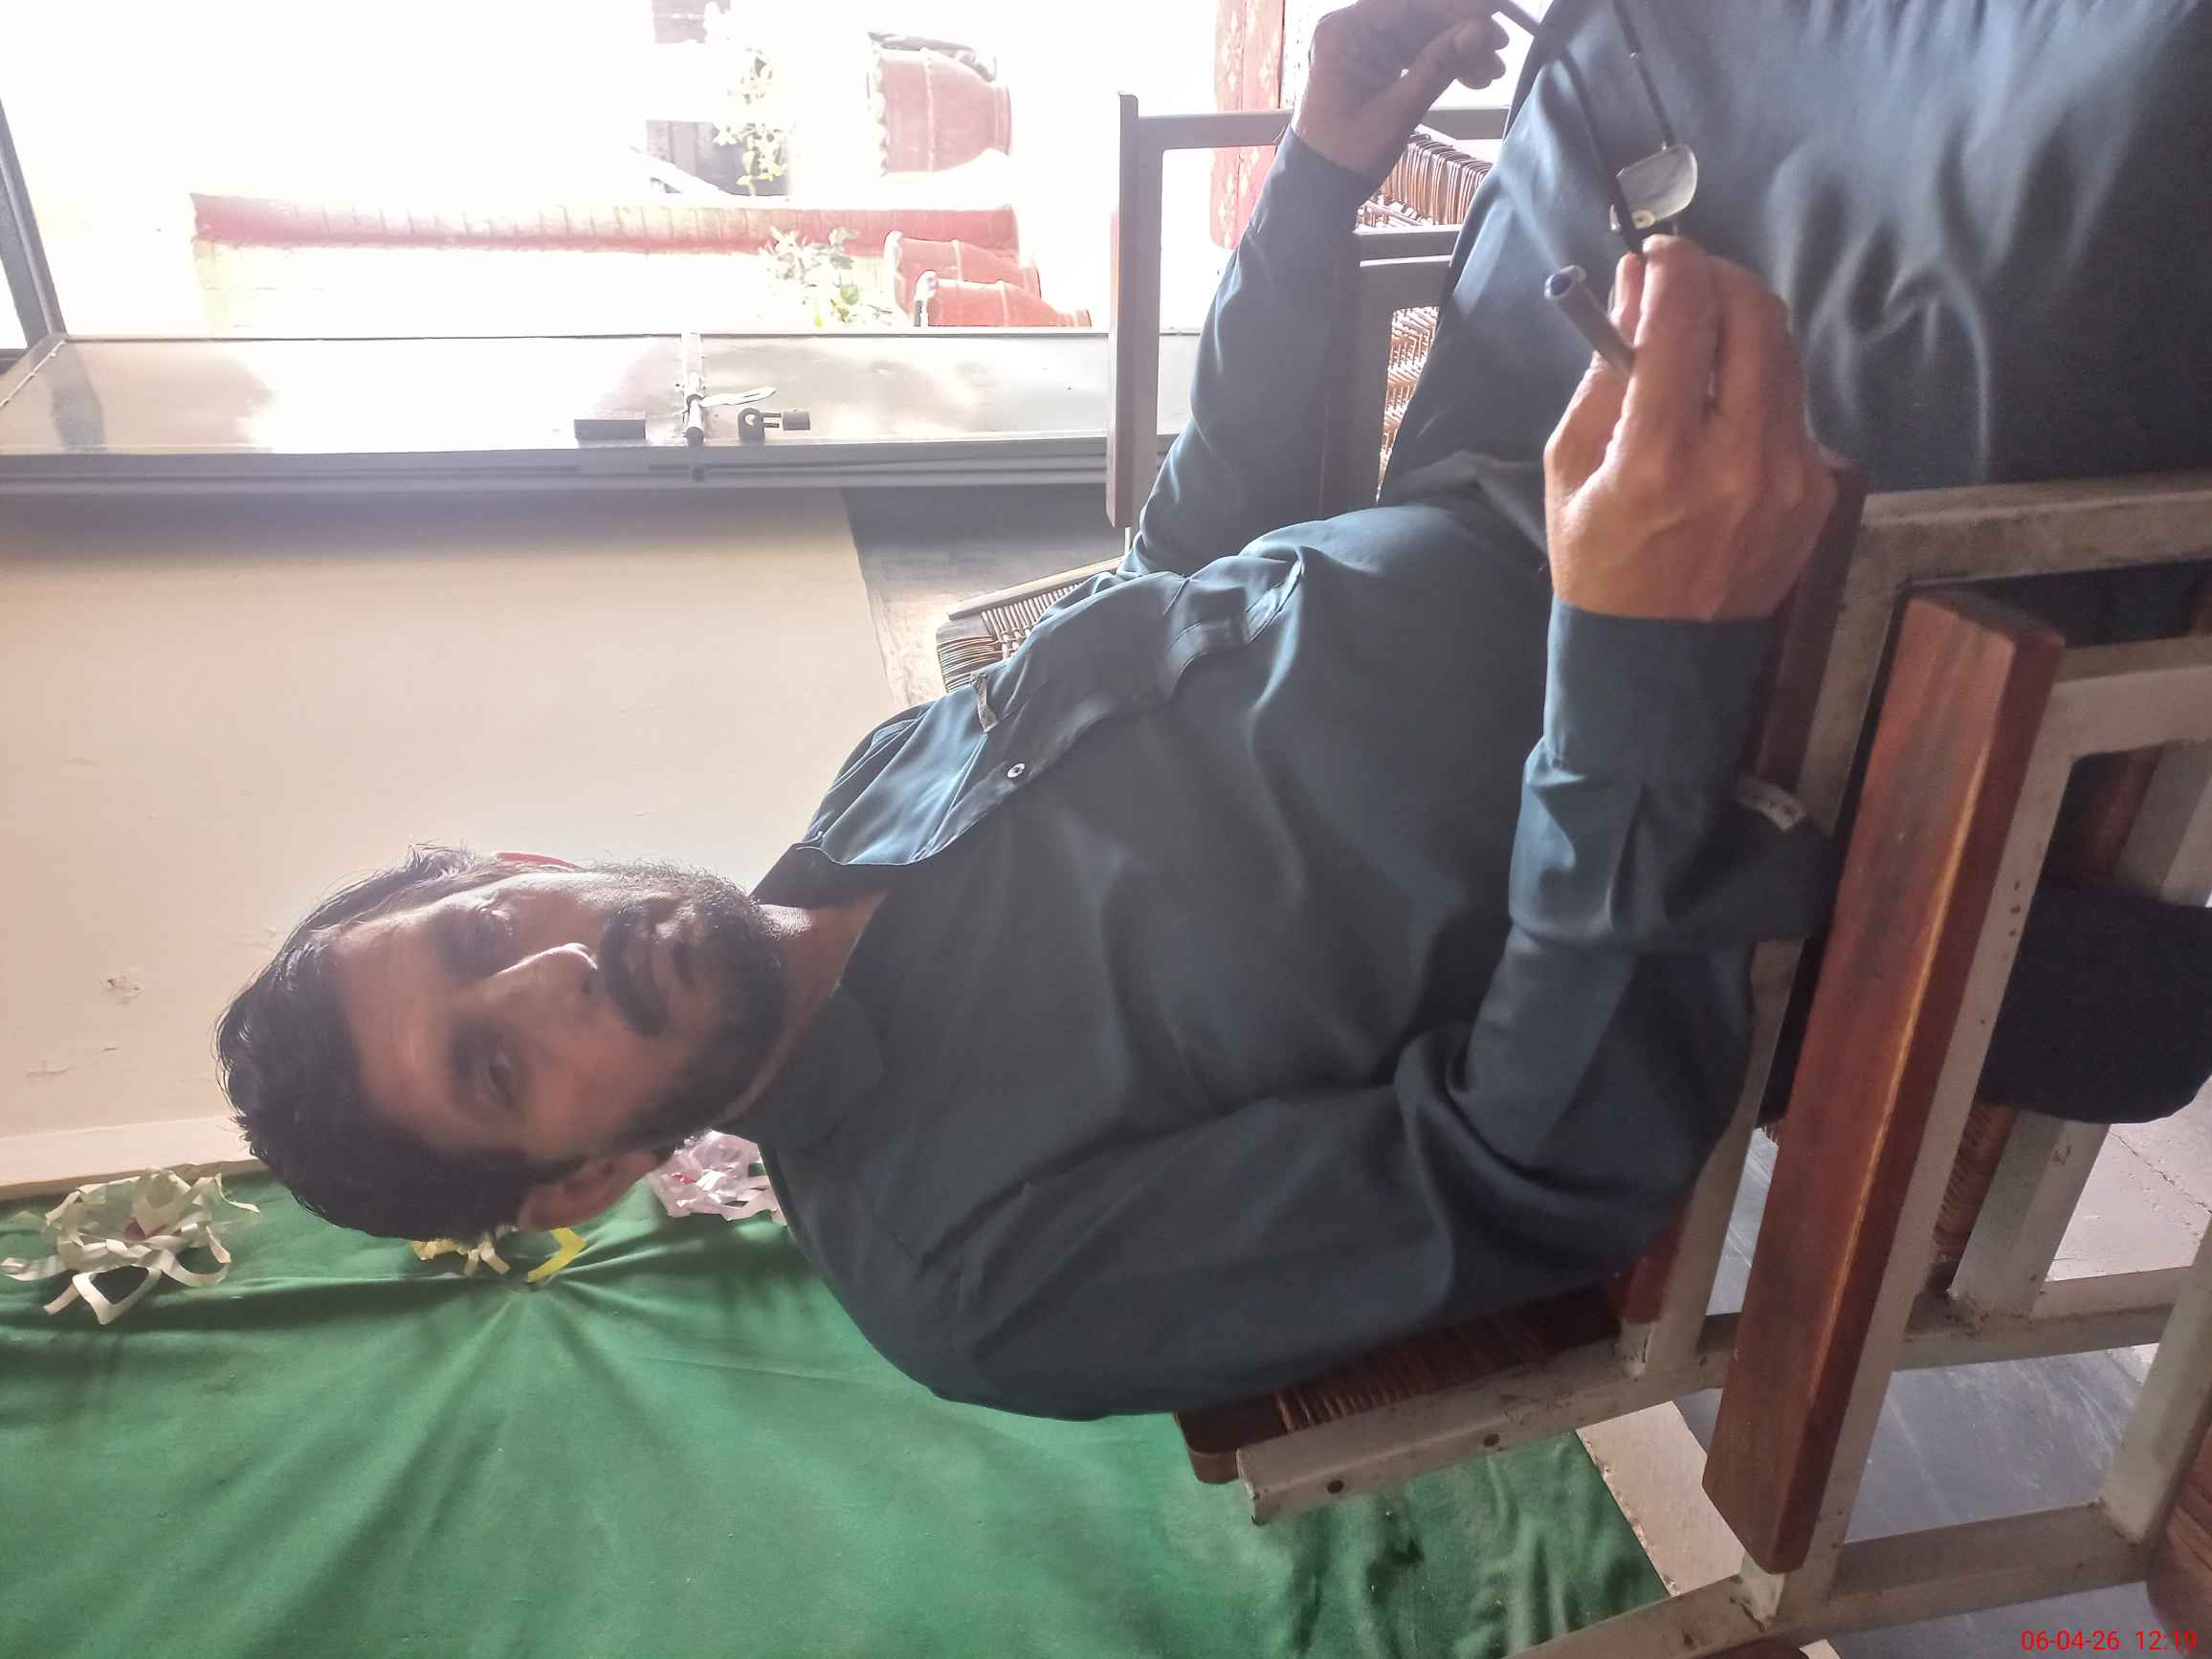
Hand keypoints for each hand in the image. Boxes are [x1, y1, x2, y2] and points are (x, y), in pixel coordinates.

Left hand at [1292, 0, 1510, 182]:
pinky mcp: (1372, 59)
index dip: (1456, 7)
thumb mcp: (1398, 112)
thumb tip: (1480, 30)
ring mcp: (1361, 43)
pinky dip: (1443, 60)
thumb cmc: (1348, 154)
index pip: (1409, 5)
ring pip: (1422, 32)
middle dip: (1461, 29)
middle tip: (1500, 47)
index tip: (1495, 13)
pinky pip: (1415, 49)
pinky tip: (1473, 76)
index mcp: (1345, 32)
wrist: (1319, 186)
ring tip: (1491, 72)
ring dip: (1458, 47)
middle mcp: (1350, 28)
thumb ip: (1439, 66)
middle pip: (1418, 15)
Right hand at [1543, 238, 1838, 620]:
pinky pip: (1793, 409)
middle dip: (1720, 278)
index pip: (1684, 321)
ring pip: (1784, 356)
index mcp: (1658, 459)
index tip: (1657, 254)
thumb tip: (1636, 288)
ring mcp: (1788, 479)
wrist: (1657, 658)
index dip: (1673, 267)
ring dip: (1744, 324)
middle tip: (1688, 278)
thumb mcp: (1571, 467)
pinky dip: (1759, 385)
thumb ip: (1607, 373)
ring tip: (1705, 331)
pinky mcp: (1817, 495)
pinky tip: (1726, 405)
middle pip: (1754, 320)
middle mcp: (1735, 461)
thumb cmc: (1597, 562)